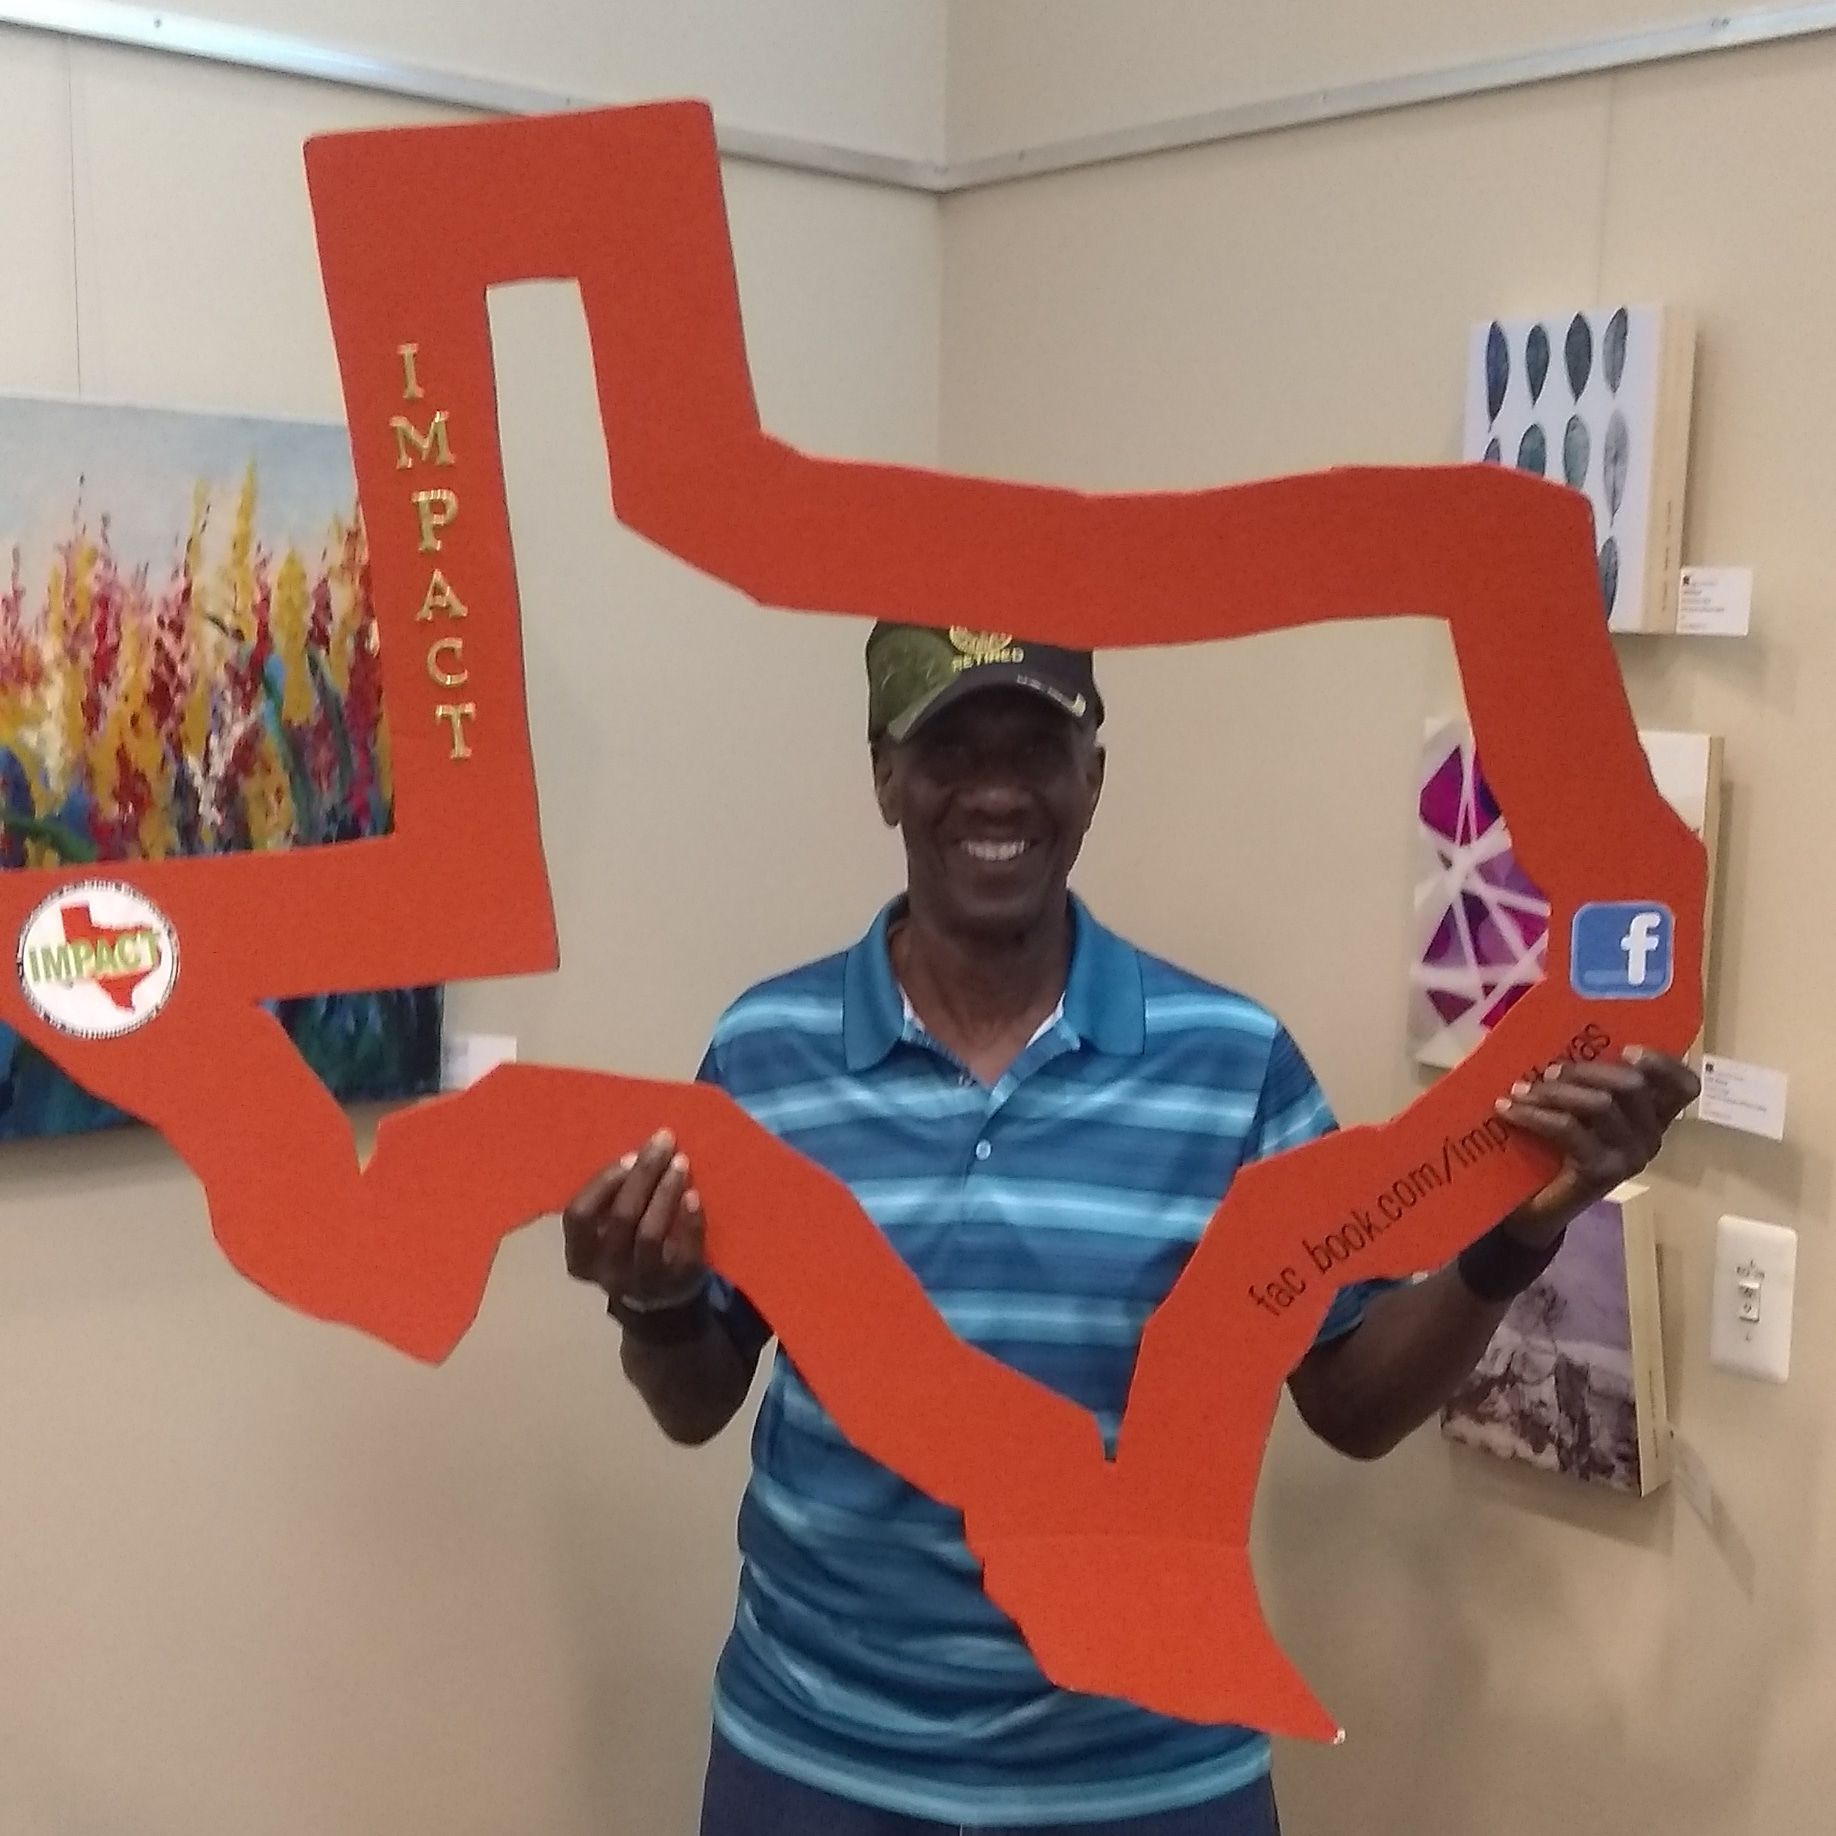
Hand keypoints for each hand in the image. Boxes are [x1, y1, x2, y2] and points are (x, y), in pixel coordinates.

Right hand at [562, 1128, 707, 1309]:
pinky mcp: (675, 1282)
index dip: (603, 1183)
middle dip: (643, 1174)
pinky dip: (689, 1219)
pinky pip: (683, 1248)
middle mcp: (606, 1271)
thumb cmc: (629, 1249)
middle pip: (621, 1216)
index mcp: (581, 1255)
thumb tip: (639, 1151)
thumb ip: (611, 1202)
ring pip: (649, 1232)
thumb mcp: (606, 1233)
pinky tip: (694, 1195)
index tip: (630, 1155)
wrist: (661, 1302)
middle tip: (663, 1142)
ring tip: (681, 1162)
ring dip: (666, 1191)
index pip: (579, 1215)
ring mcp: (641, 1280)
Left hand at [1496, 1046, 1699, 1243]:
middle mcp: (1651, 1136)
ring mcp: (1630, 1156)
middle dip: (1587, 1070)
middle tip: (1547, 1071)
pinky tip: (1509, 1110)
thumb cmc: (1555, 1146)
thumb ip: (1583, 1082)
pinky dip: (1534, 1114)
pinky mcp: (1603, 1172)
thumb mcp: (1575, 1108)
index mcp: (1651, 1116)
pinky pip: (1570, 1129)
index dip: (1663, 1063)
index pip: (1683, 1086)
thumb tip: (1556, 1039)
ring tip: (1519, 1090)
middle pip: (1633, 1085)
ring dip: (1554, 1091)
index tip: (1627, 1049)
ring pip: (1601, 1104)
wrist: (1537, 1205)